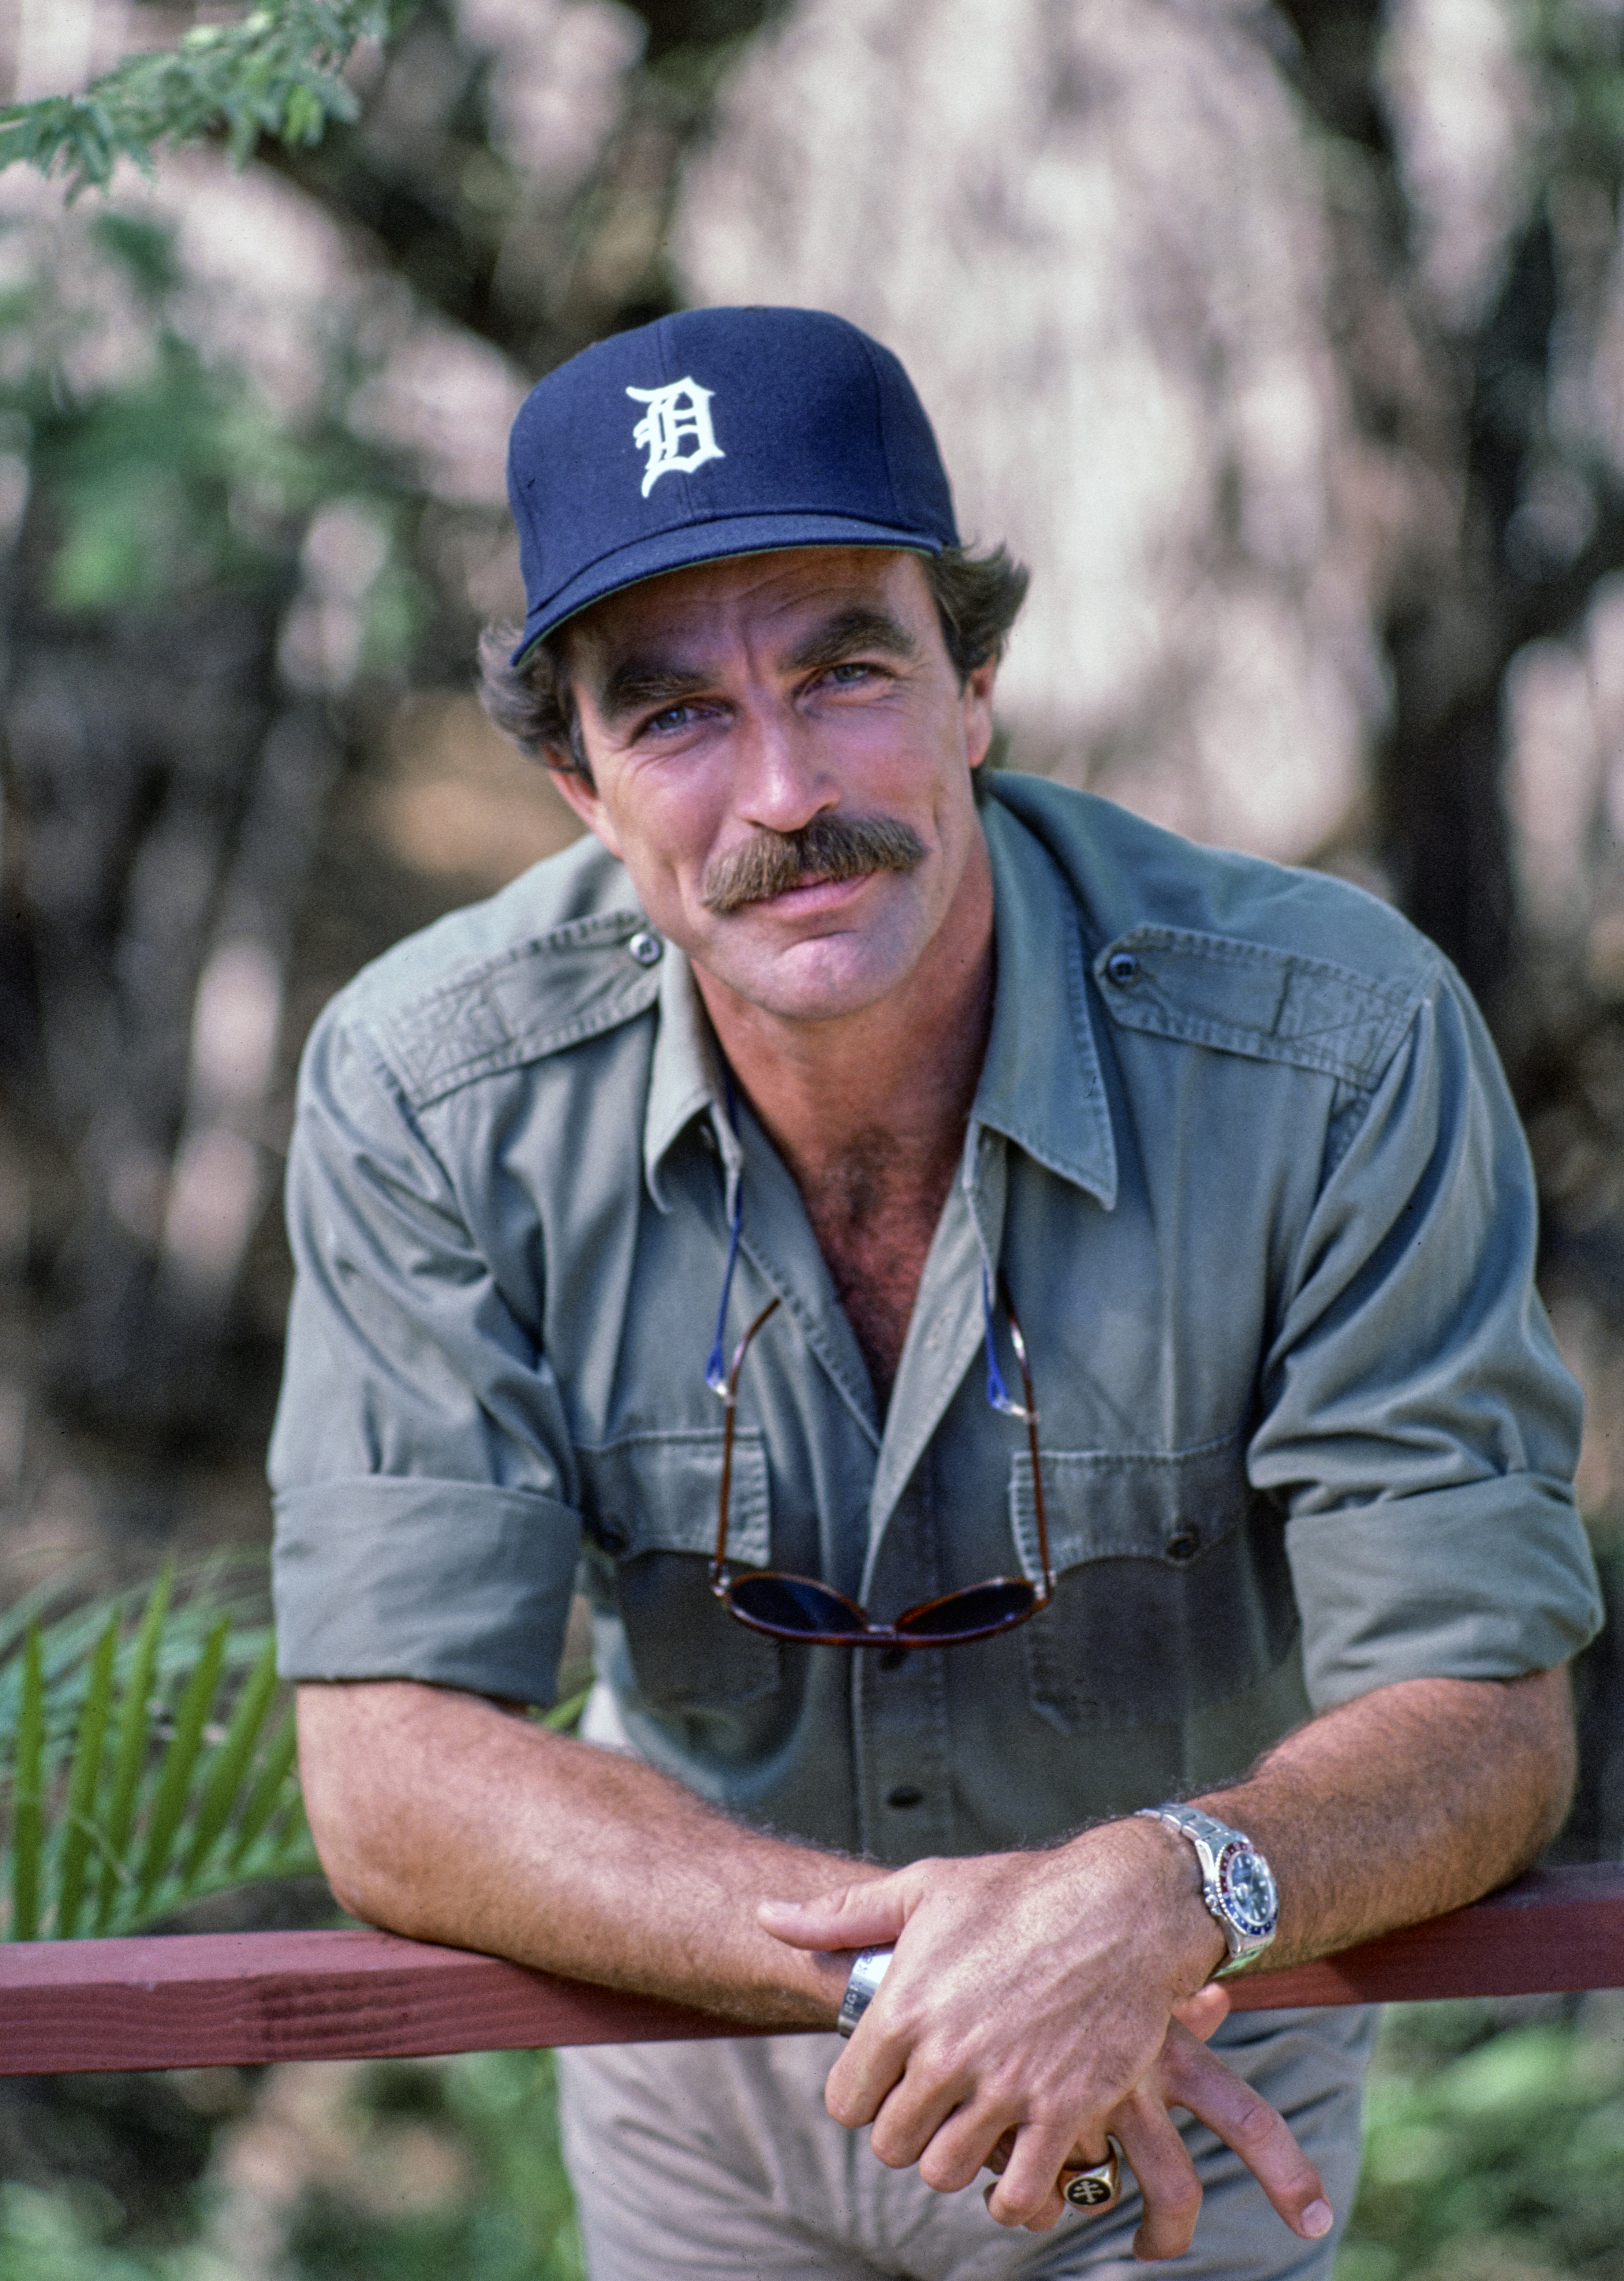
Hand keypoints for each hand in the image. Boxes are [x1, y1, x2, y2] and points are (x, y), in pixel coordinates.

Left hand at [759, 1829, 1332, 2250]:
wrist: (1122, 1906)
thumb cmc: (1019, 1892)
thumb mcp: (924, 1889)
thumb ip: (840, 1916)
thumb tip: (766, 1917)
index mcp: (906, 2006)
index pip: (847, 2102)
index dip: (865, 2098)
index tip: (891, 2082)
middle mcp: (949, 2054)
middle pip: (893, 2145)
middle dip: (909, 2129)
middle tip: (937, 2105)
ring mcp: (1008, 2088)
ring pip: (947, 2172)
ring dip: (957, 2157)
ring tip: (976, 2126)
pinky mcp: (1065, 2111)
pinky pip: (1019, 2192)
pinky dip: (1015, 2194)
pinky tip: (1018, 2164)